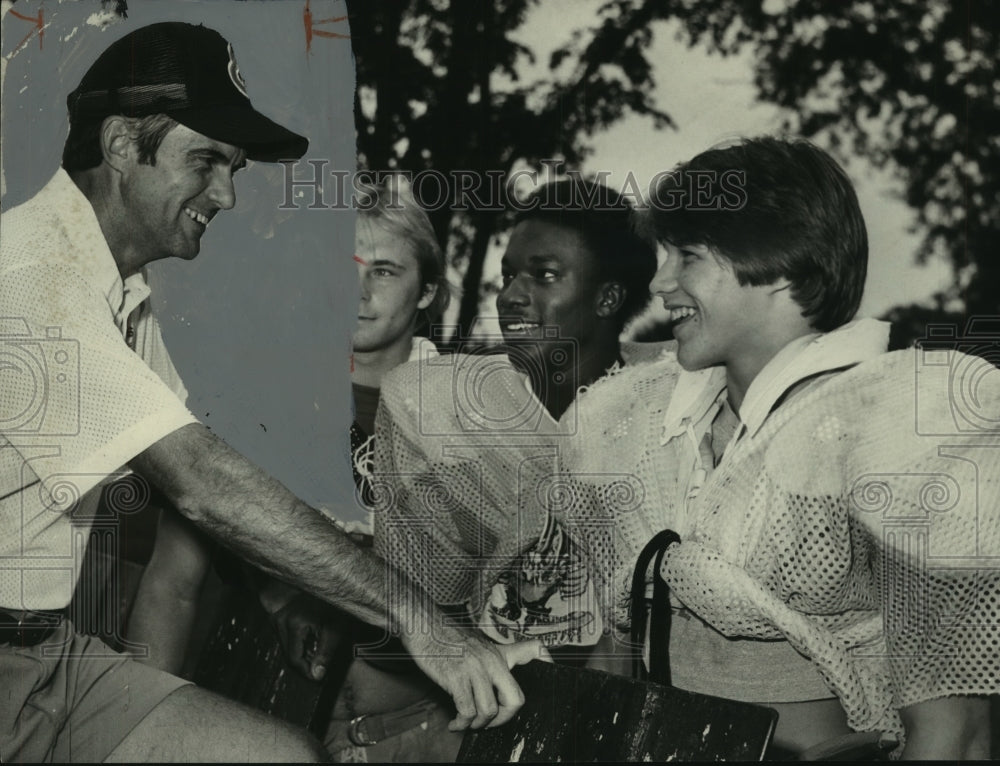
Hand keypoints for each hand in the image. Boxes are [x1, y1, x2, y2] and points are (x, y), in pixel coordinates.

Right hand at [270, 592, 343, 680]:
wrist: (328, 583)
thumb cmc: (334, 605)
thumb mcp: (336, 629)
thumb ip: (326, 653)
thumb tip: (316, 676)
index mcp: (294, 623)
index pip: (294, 660)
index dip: (307, 673)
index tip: (320, 679)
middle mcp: (280, 620)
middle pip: (288, 656)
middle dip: (305, 665)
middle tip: (321, 669)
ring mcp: (276, 618)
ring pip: (286, 649)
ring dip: (301, 656)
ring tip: (318, 654)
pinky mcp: (276, 617)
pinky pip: (285, 640)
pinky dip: (297, 646)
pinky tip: (310, 644)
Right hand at [402, 622, 547, 731]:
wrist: (423, 623)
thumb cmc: (446, 636)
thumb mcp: (476, 643)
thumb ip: (489, 661)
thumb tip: (493, 688)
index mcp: (499, 651)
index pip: (535, 650)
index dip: (549, 663)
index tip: (550, 673)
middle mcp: (492, 660)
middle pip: (516, 699)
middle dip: (505, 719)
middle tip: (492, 722)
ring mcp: (475, 668)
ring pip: (490, 711)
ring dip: (478, 724)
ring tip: (467, 723)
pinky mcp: (456, 677)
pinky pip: (467, 711)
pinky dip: (461, 724)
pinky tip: (455, 723)